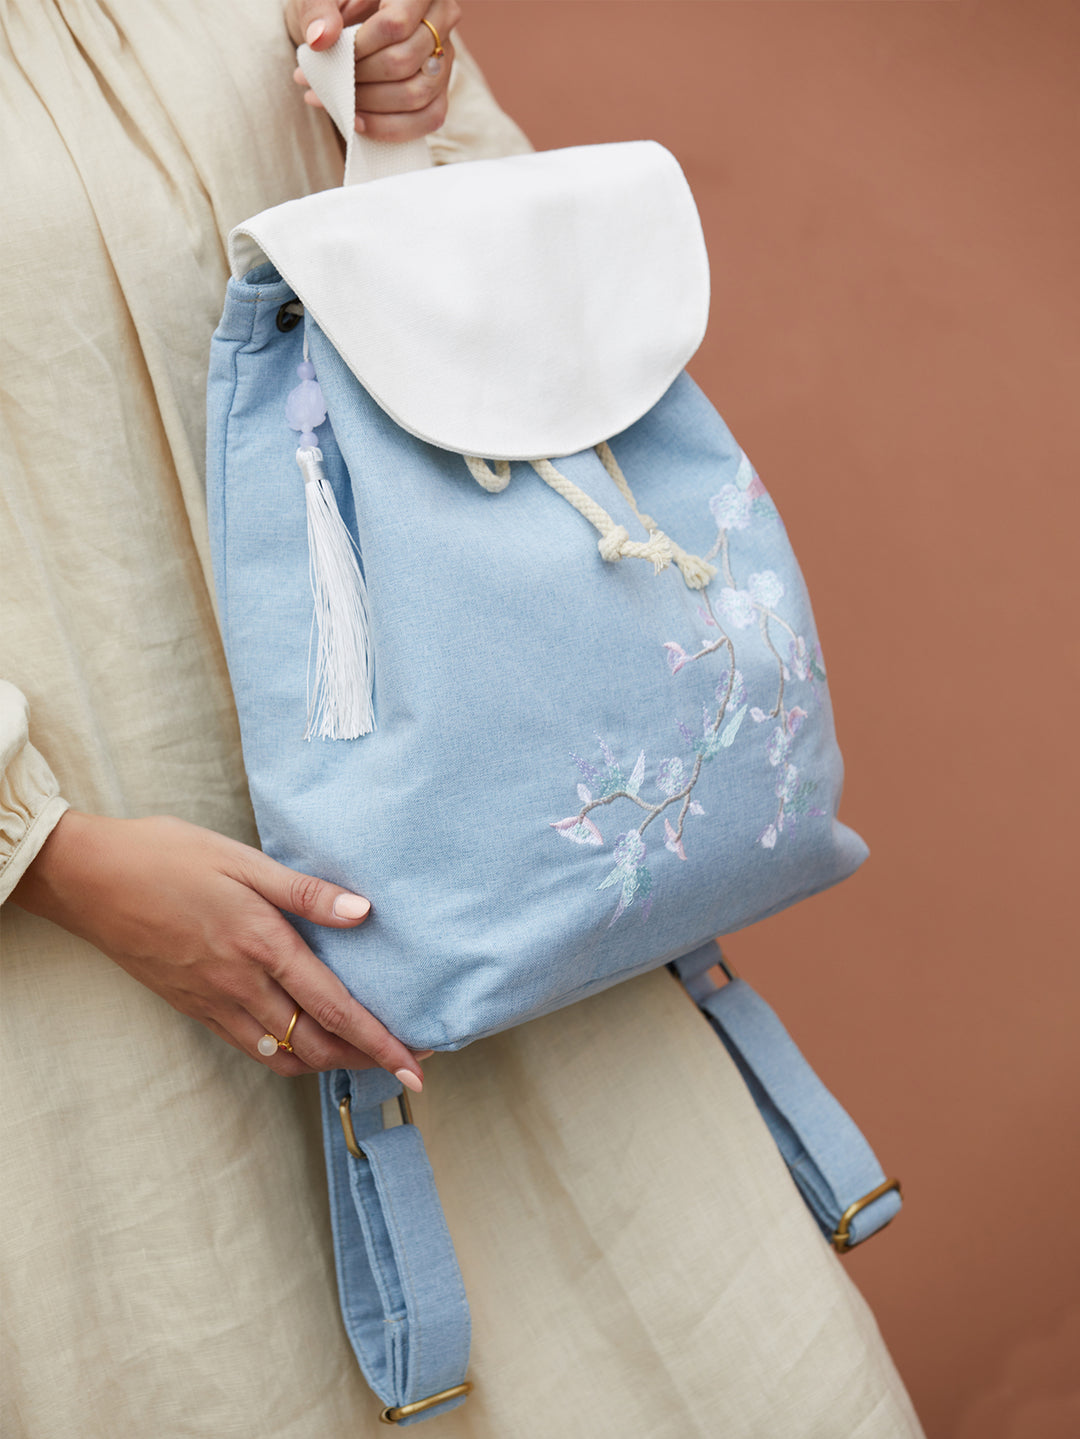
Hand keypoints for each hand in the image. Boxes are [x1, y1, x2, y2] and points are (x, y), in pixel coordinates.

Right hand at [11, 811, 427, 1086]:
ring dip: (330, 1062)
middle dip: (365, 1059)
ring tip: (364, 1056)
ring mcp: (213, 1002)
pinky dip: (288, 1055)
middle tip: (405, 1063)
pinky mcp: (193, 1007)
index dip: (379, 1041)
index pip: (334, 1006)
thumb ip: (304, 891)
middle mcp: (240, 984)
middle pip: (316, 1043)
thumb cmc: (164, 856)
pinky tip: (304, 1041)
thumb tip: (364, 912)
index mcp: (261, 944)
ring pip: (284, 1054)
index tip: (416, 1065)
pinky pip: (251, 1046)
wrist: (87, 879)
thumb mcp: (239, 859)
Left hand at [286, 0, 461, 141]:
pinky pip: (428, 119)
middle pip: (405, 62)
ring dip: (371, 106)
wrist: (345, 21)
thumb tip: (320, 39)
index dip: (360, 49)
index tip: (328, 56)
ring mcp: (445, 57)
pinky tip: (357, 122)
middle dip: (360, 79)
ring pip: (417, 94)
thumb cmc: (334, 6)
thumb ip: (316, 12)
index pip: (395, 25)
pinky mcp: (441, 89)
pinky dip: (389, 128)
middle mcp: (442, 18)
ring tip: (336, 100)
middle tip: (327, 81)